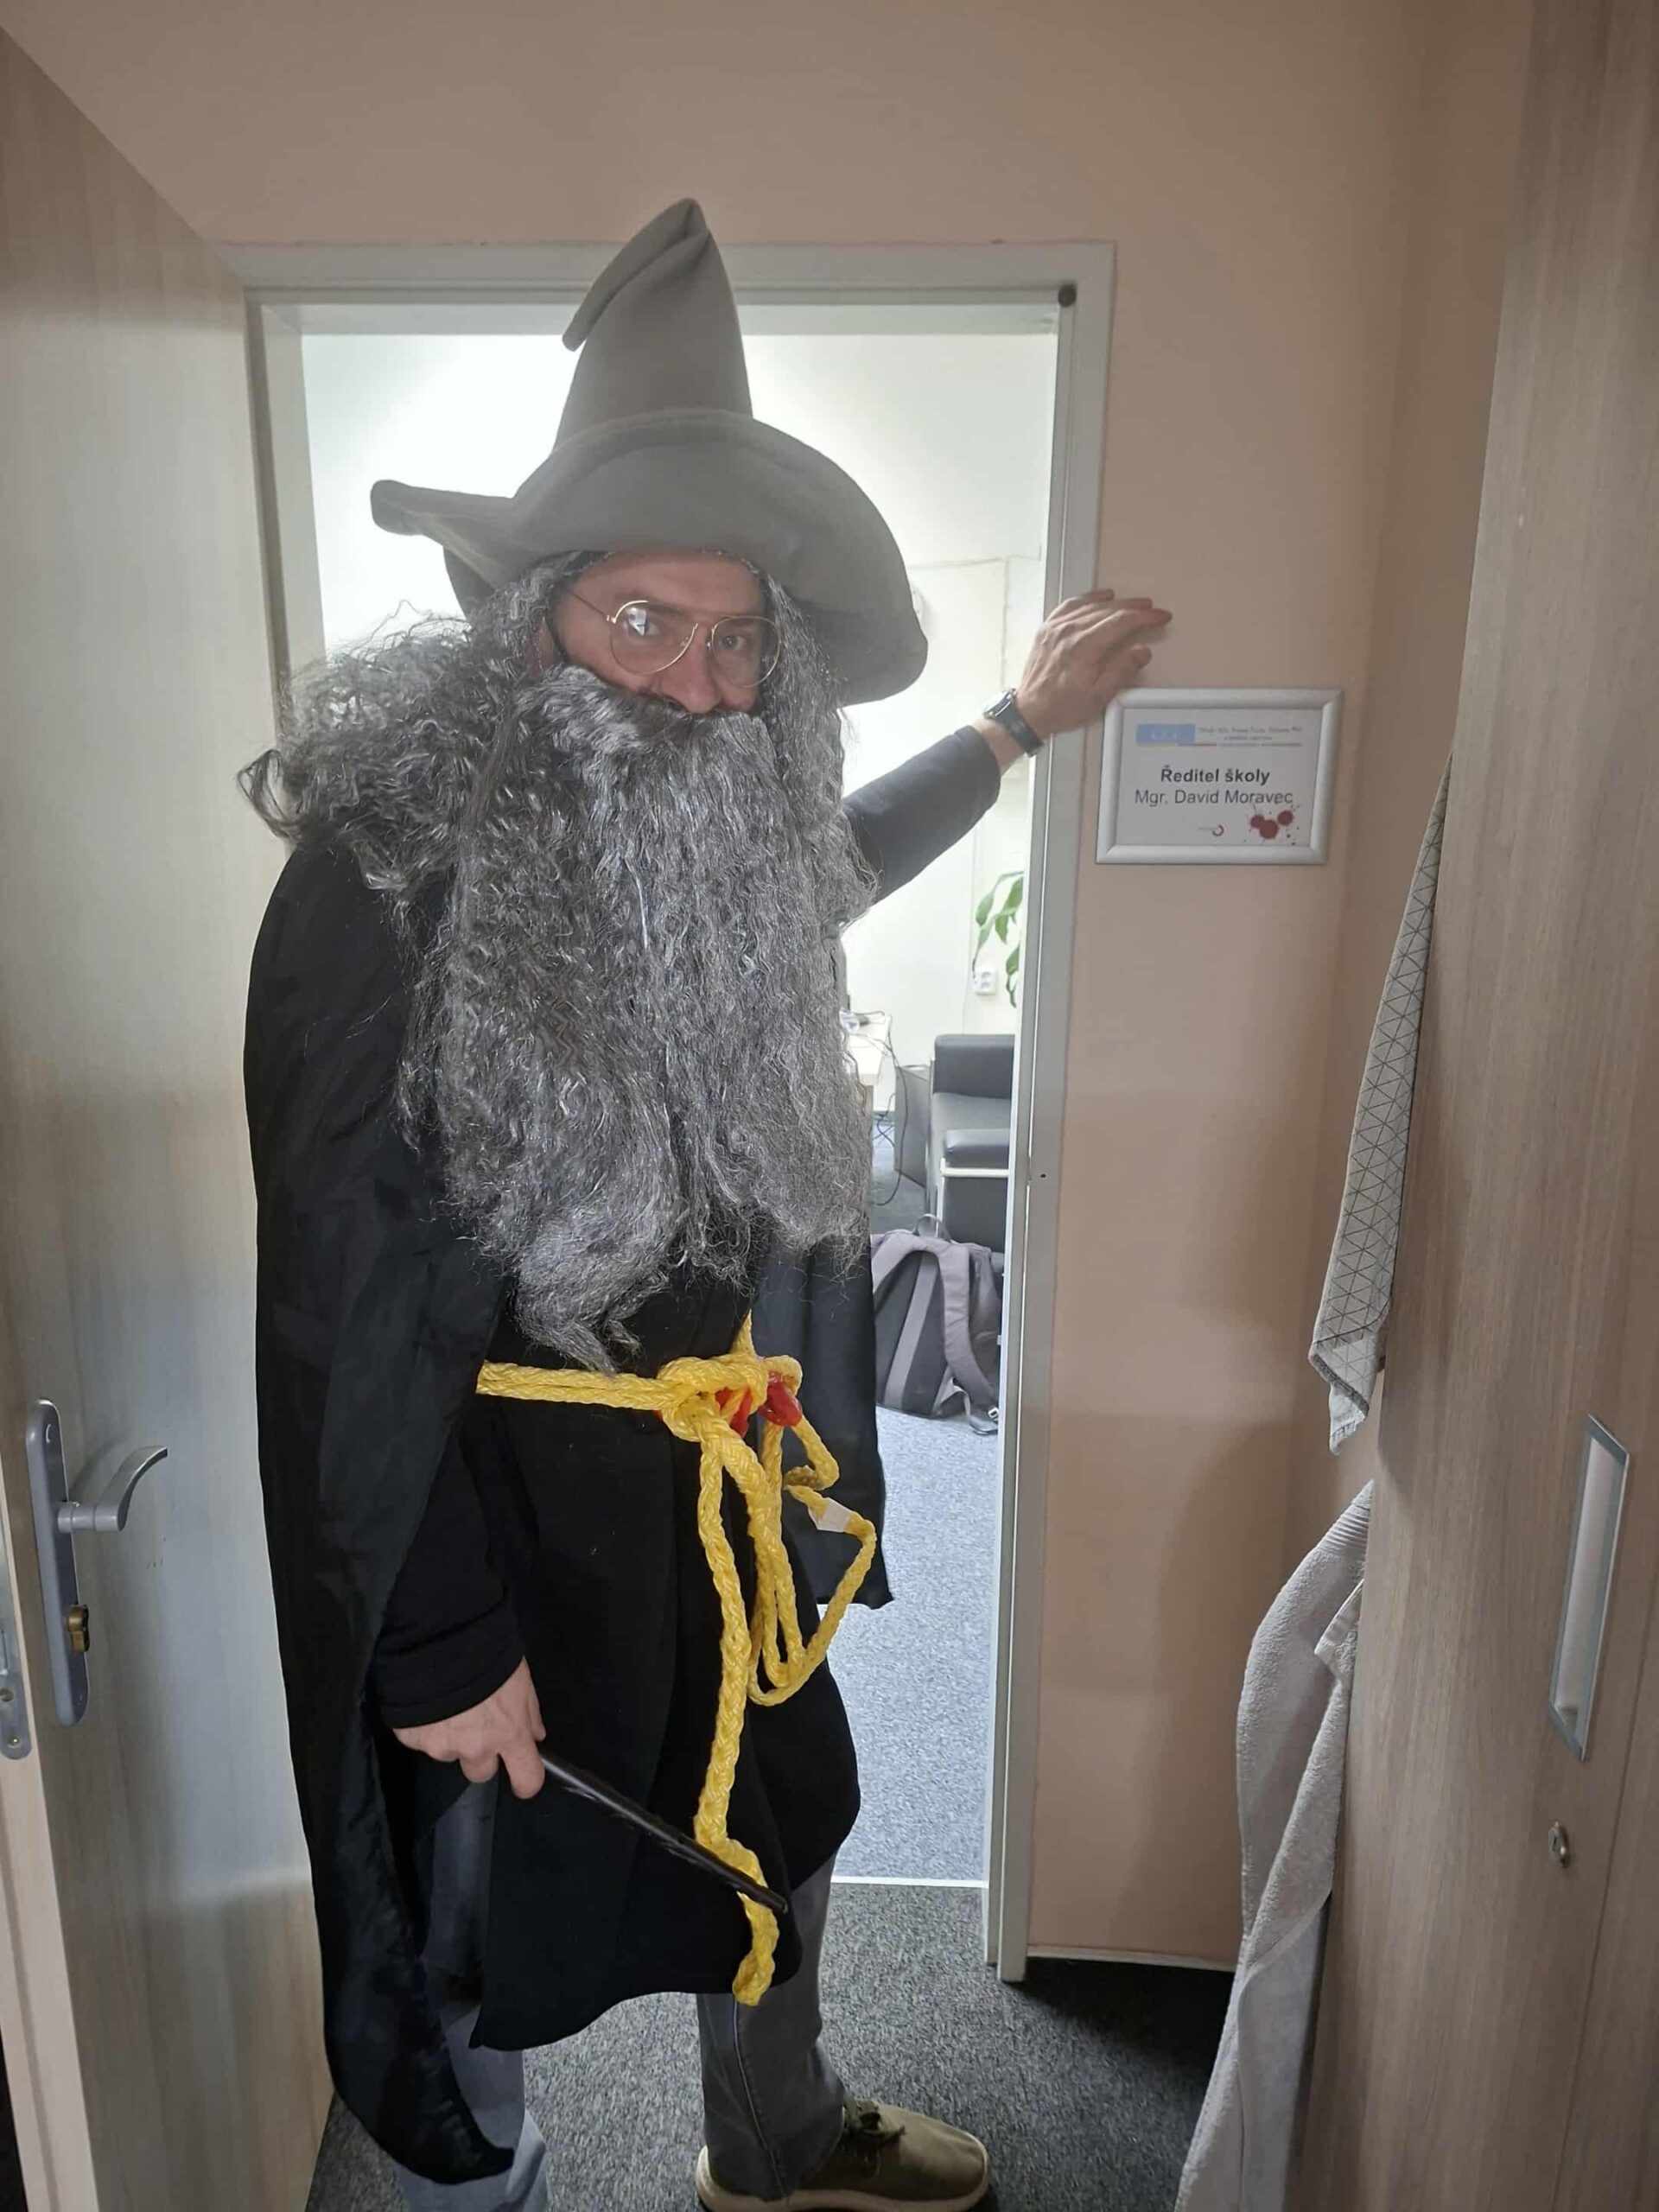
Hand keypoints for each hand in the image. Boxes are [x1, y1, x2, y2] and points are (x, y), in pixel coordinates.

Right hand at [392, 1656, 547, 1799]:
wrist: (440, 1638)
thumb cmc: (489, 1654)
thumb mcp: (521, 1679)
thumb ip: (529, 1712)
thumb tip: (536, 1736)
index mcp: (509, 1734)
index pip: (527, 1779)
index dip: (526, 1781)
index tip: (522, 1777)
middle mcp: (476, 1748)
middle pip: (481, 1773)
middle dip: (480, 1754)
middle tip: (475, 1724)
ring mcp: (441, 1746)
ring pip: (448, 1754)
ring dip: (450, 1737)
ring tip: (446, 1704)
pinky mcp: (412, 1739)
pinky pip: (421, 1740)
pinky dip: (424, 1726)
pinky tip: (426, 1701)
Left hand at [1014, 589, 1172, 737]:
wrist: (1031, 710)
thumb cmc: (1063, 706)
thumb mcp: (1099, 697)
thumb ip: (1122, 671)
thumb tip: (1142, 651)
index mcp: (1084, 646)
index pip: (1122, 622)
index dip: (1145, 617)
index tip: (1160, 617)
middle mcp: (1069, 631)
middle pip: (1108, 610)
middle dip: (1134, 608)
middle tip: (1151, 609)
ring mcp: (1056, 628)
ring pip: (1090, 605)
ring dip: (1114, 602)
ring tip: (1131, 603)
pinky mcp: (1047, 629)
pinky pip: (1069, 605)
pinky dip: (1087, 599)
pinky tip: (1098, 599)